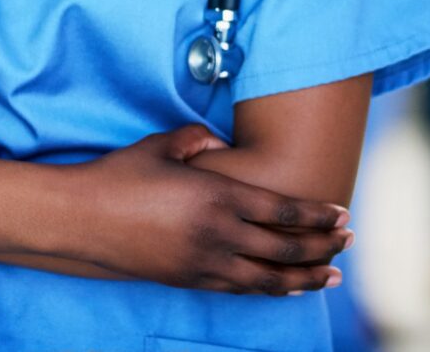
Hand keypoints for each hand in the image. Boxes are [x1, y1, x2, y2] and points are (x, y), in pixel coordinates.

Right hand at [63, 125, 352, 294]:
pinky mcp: (188, 280)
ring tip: (330, 276)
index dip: (316, 215)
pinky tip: (287, 288)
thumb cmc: (122, 175)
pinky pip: (240, 289)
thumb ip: (200, 140)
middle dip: (321, 246)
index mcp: (216, 196)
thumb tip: (221, 148)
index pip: (282, 210)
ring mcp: (203, 263)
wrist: (81, 219)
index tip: (342, 215)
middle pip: (284, 248)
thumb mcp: (164, 144)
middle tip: (348, 242)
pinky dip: (270, 290)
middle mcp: (216, 234)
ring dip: (304, 277)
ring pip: (267, 278)